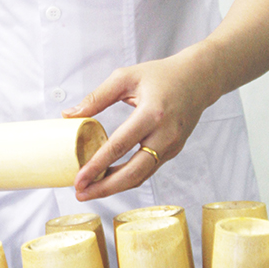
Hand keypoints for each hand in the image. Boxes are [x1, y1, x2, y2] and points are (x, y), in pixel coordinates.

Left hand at [64, 49, 214, 200]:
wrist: (199, 78)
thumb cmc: (162, 74)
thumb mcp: (126, 77)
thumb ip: (97, 97)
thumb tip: (70, 114)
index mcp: (152, 114)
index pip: (120, 146)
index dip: (97, 166)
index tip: (78, 179)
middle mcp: (165, 135)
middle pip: (133, 173)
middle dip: (105, 188)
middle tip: (81, 192)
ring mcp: (172, 146)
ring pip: (141, 176)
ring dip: (115, 187)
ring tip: (91, 189)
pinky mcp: (174, 151)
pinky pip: (148, 169)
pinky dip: (128, 177)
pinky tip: (110, 177)